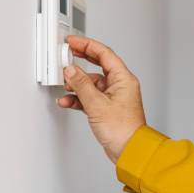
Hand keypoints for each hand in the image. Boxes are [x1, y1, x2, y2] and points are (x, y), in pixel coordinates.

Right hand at [56, 35, 145, 163]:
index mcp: (123, 79)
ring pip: (92, 83)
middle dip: (81, 59)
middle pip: (98, 65)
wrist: (128, 151)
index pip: (104, 54)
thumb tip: (71, 70)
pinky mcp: (107, 108)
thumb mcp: (97, 104)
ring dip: (77, 83)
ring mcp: (114, 97)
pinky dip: (78, 98)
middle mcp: (120, 85)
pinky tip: (67, 101)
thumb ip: (82, 85)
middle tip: (67, 53)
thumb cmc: (122, 130)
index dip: (87, 45)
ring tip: (65, 85)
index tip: (72, 41)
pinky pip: (90, 97)